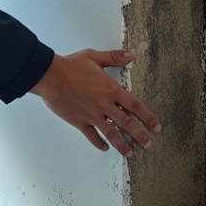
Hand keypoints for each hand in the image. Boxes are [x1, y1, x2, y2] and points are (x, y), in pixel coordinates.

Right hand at [30, 48, 160, 156]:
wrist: (50, 76)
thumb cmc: (70, 66)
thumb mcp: (94, 57)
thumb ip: (114, 57)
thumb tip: (132, 53)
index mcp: (110, 89)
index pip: (135, 106)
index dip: (148, 117)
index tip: (155, 127)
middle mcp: (104, 105)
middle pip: (126, 123)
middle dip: (139, 135)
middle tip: (148, 144)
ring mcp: (92, 115)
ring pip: (111, 133)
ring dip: (122, 144)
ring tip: (130, 153)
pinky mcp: (80, 121)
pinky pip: (92, 135)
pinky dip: (99, 143)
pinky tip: (105, 147)